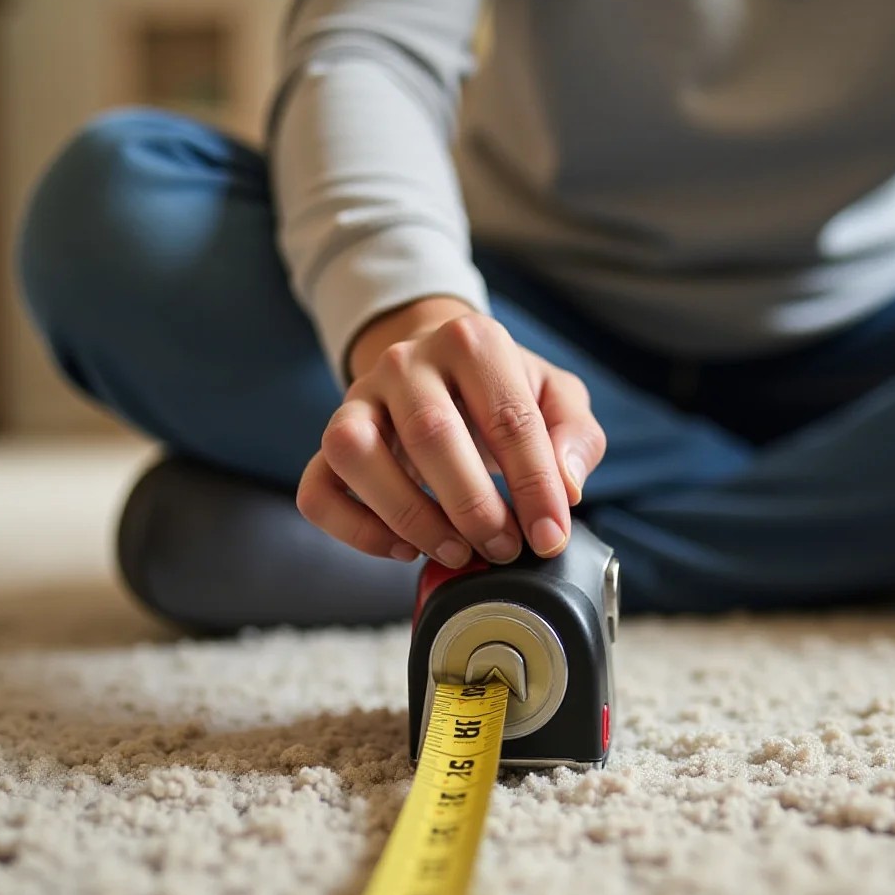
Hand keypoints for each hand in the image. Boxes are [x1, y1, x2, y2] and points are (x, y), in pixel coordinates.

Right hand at [296, 296, 605, 566]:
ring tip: (455, 552)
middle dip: (474, 507)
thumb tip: (566, 487)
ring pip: (356, 453)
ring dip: (409, 515)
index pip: (508, 418)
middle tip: (504, 549)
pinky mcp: (327, 443)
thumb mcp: (555, 397)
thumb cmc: (502, 391)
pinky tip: (404, 548)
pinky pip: (318, 489)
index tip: (549, 536)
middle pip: (431, 434)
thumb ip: (576, 434)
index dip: (534, 486)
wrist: (438, 367)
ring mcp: (357, 399)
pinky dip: (357, 531)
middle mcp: (404, 362)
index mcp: (471, 342)